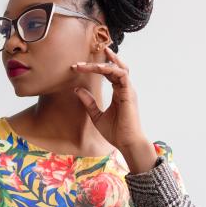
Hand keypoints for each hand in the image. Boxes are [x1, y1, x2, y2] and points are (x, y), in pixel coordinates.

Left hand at [71, 46, 156, 167]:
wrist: (126, 143)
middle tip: (78, 64)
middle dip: (96, 63)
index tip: (77, 68)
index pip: (108, 73)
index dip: (94, 68)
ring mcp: (128, 90)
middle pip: (113, 67)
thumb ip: (88, 102)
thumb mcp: (96, 116)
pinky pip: (121, 74)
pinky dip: (110, 69)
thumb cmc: (115, 132)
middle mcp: (124, 88)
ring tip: (86, 65)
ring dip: (101, 64)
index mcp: (119, 92)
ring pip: (117, 68)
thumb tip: (76, 89)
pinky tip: (98, 68)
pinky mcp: (129, 93)